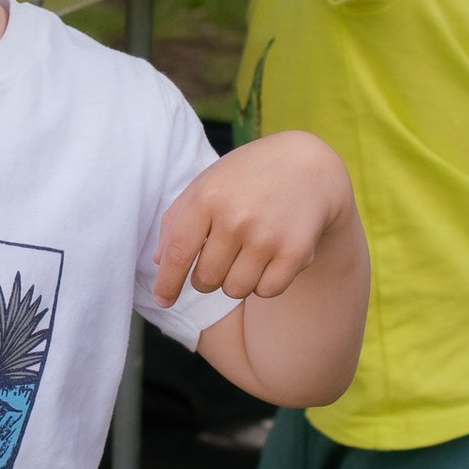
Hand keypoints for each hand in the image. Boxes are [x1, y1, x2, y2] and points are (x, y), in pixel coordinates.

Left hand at [154, 130, 352, 308]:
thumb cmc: (247, 177)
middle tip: (221, 255)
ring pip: (235, 290)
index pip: (178, 254)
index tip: (162, 301)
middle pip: (206, 280)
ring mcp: (268, 236)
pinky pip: (267, 291)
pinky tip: (269, 258)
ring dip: (236, 280)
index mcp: (208, 197)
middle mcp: (237, 218)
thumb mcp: (206, 184)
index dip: (167, 283)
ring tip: (247, 253)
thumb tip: (160, 263)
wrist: (308, 166)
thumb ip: (177, 221)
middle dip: (207, 277)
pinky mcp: (296, 252)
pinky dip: (264, 283)